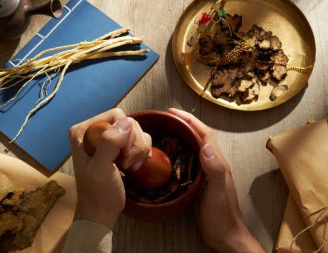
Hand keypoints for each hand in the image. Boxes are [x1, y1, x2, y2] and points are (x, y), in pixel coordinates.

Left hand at [69, 108, 150, 228]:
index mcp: (83, 130)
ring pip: (136, 131)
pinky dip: (142, 152)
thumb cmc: (98, 192)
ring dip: (139, 150)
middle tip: (125, 163)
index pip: (116, 116)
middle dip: (133, 145)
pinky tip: (133, 166)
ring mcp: (108, 137)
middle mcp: (95, 129)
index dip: (125, 134)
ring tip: (128, 166)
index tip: (122, 155)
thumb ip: (109, 144)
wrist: (102, 210)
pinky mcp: (119, 146)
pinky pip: (140, 138)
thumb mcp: (101, 170)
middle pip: (129, 122)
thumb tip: (126, 122)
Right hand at [168, 108, 264, 252]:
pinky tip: (167, 154)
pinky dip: (177, 151)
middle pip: (197, 136)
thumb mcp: (218, 192)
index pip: (203, 133)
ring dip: (180, 134)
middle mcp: (211, 163)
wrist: (224, 235)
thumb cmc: (222, 216)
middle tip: (165, 117)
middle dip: (183, 122)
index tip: (173, 111)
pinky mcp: (197, 181)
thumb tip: (204, 146)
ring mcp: (204, 171)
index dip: (189, 120)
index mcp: (217, 161)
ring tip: (164, 129)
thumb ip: (214, 169)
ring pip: (192, 146)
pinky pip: (187, 160)